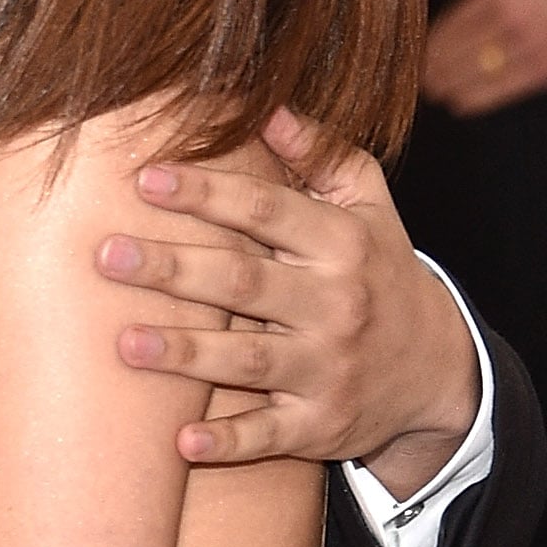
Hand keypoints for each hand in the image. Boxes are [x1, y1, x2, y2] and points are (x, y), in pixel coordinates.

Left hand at [94, 108, 479, 497]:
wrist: (440, 369)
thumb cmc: (379, 270)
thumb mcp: (368, 206)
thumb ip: (320, 154)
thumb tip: (265, 104)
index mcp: (341, 242)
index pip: (265, 210)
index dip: (206, 193)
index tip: (145, 179)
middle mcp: (336, 304)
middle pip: (244, 281)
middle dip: (173, 267)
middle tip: (106, 254)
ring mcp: (328, 368)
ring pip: (248, 359)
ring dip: (185, 352)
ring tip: (124, 342)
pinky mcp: (320, 425)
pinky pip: (269, 435)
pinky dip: (228, 442)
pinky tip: (181, 442)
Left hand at [423, 0, 546, 116]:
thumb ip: (491, 2)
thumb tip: (456, 30)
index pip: (449, 23)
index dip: (429, 44)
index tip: (420, 53)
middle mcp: (506, 18)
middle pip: (451, 51)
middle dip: (431, 68)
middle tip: (420, 78)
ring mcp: (523, 46)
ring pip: (468, 73)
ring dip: (446, 86)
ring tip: (435, 92)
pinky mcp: (541, 70)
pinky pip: (495, 90)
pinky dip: (471, 99)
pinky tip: (458, 103)